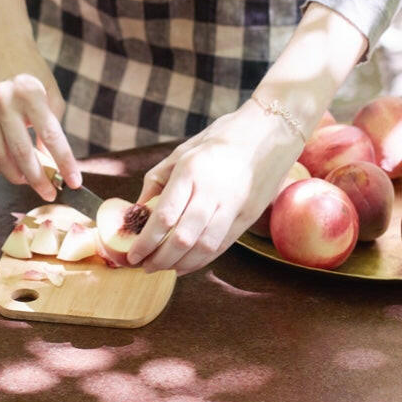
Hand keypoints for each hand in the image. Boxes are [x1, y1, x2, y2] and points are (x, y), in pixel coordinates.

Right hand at [0, 34, 79, 200]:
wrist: (0, 46)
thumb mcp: (51, 93)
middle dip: (39, 180)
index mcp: (29, 93)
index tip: (74, 182)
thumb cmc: (32, 71)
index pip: (51, 137)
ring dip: (16, 176)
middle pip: (21, 154)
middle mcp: (4, 103)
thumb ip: (52, 128)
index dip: (64, 163)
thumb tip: (50, 163)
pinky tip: (6, 170)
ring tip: (29, 181)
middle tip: (51, 193)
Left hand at [126, 99, 303, 274]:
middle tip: (142, 265)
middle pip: (181, 238)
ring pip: (202, 247)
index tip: (132, 253)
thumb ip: (158, 179)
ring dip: (178, 264)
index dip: (146, 242)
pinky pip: (221, 246)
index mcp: (190, 172)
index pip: (164, 217)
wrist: (268, 133)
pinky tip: (184, 265)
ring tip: (161, 268)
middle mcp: (211, 192)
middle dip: (158, 259)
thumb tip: (138, 208)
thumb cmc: (220, 138)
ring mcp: (232, 206)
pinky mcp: (247, 217)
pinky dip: (200, 260)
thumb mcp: (183, 151)